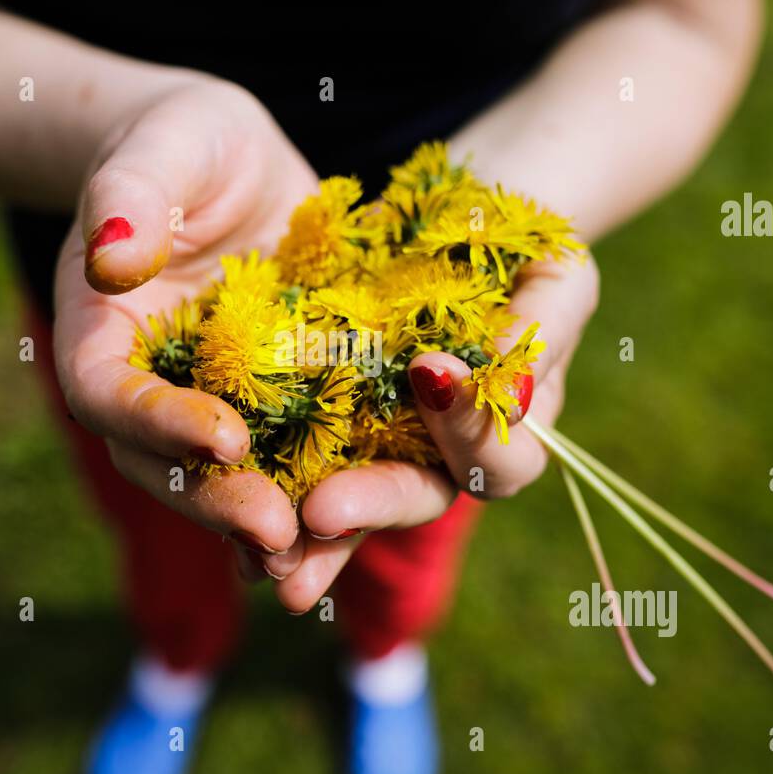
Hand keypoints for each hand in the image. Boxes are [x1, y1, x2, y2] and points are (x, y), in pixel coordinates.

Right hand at [53, 78, 318, 559]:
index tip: (223, 437)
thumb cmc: (183, 141)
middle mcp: (151, 389)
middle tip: (279, 532)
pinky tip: (353, 531)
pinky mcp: (274, 408)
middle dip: (221, 501)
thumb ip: (128, 196)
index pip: (111, 396)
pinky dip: (313, 500)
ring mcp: (211, 407)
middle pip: (166, 464)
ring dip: (268, 526)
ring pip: (226, 484)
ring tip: (314, 561)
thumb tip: (112, 262)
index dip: (159, 424)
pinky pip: (288, 463)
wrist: (230, 163)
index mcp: (102, 336)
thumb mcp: (163, 145)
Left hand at [261, 248, 598, 614]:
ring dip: (301, 533)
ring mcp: (376, 437)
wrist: (455, 216)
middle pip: (410, 498)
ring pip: (340, 500)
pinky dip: (255, 473)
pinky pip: (284, 449)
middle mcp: (440, 452)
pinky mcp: (316, 411)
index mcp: (505, 431)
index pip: (499, 461)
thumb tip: (511, 392)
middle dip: (365, 509)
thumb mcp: (555, 272)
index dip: (468, 431)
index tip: (428, 371)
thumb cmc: (523, 244)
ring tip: (261, 557)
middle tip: (319, 514)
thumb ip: (544, 330)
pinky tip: (217, 483)